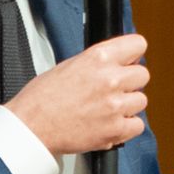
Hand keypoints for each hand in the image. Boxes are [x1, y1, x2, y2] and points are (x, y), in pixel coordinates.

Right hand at [5, 33, 149, 155]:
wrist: (31, 127)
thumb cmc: (41, 99)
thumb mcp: (68, 65)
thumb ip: (96, 63)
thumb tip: (114, 62)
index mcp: (98, 58)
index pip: (138, 44)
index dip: (133, 55)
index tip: (129, 61)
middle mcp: (110, 79)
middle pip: (142, 74)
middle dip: (130, 82)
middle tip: (114, 89)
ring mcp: (115, 105)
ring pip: (141, 100)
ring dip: (128, 105)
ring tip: (107, 109)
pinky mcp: (116, 129)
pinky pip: (137, 125)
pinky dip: (126, 127)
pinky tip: (110, 124)